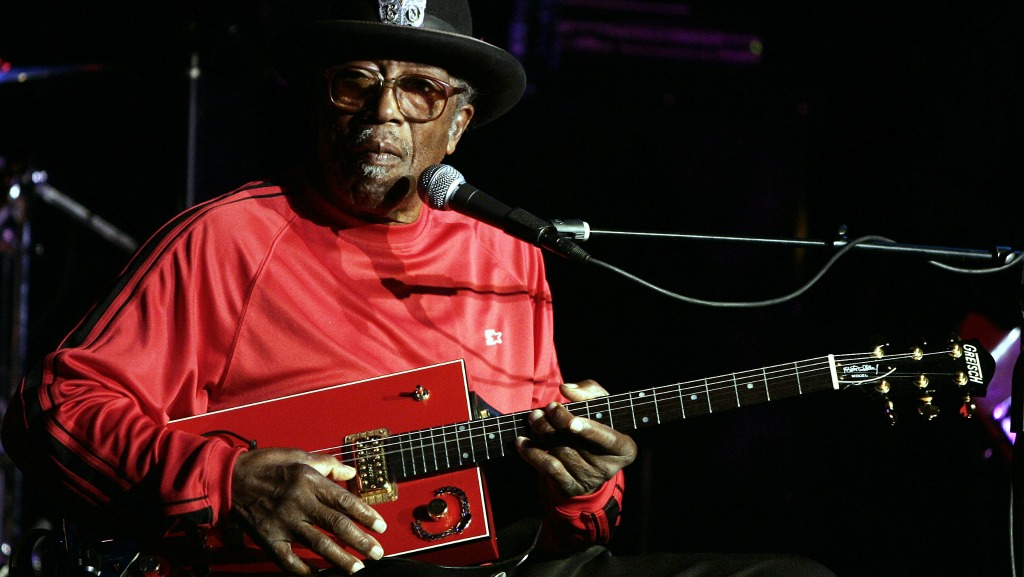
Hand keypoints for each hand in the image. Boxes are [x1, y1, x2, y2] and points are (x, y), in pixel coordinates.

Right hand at [230, 447, 386, 574]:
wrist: (228, 478)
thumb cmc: (264, 465)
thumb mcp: (298, 455)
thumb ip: (327, 464)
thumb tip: (351, 471)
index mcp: (308, 481)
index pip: (345, 501)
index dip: (366, 515)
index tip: (381, 526)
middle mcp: (299, 503)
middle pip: (336, 525)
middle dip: (361, 541)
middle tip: (378, 552)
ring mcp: (284, 523)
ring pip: (318, 544)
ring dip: (340, 559)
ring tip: (358, 568)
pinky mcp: (269, 539)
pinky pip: (289, 560)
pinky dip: (304, 569)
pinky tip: (319, 573)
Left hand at [515, 380, 636, 496]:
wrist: (591, 458)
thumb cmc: (597, 422)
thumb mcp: (600, 403)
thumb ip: (588, 391)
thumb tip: (566, 390)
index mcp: (624, 448)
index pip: (607, 439)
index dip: (590, 431)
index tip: (572, 422)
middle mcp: (608, 468)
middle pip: (578, 444)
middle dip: (559, 423)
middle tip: (546, 407)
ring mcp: (588, 480)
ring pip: (561, 454)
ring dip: (543, 433)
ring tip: (534, 417)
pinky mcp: (569, 487)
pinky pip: (548, 470)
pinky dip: (532, 454)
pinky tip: (522, 441)